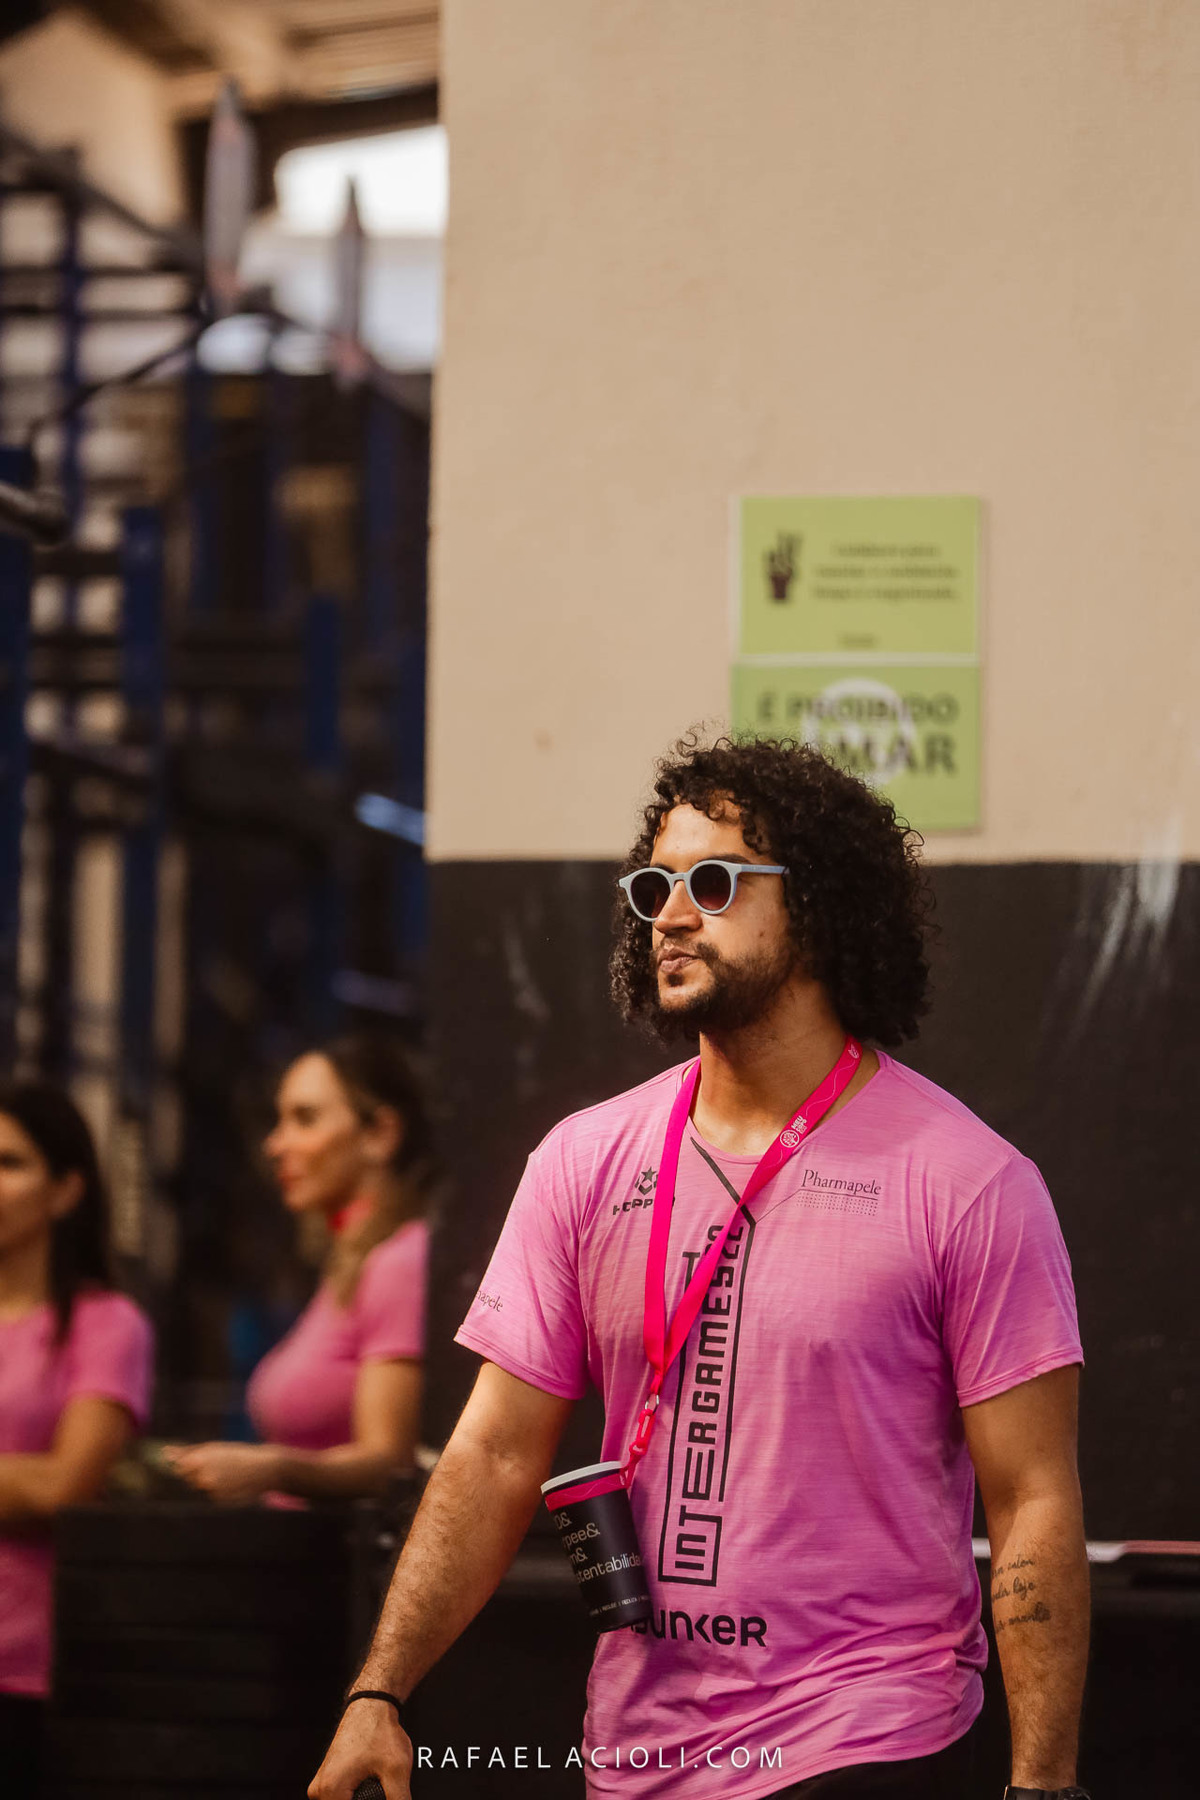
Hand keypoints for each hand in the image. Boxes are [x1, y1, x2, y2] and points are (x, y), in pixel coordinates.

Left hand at [160, 1442, 282, 1503]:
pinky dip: (218, 1491)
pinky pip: (211, 1497)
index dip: (186, 1465)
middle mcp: (203, 1478)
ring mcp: (211, 1492)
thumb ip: (188, 1451)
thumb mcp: (214, 1448)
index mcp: (200, 1461)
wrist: (265, 1469)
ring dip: (208, 1483)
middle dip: (197, 1474)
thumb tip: (165, 1452)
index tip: (195, 1463)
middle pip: (189, 1479)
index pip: (179, 1467)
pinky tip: (232, 1484)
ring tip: (227, 1475)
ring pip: (200, 1489)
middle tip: (218, 1467)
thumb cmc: (238, 1454)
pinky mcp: (219, 1502)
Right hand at [308, 1698, 412, 1799]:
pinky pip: (339, 1799)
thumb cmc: (380, 1730)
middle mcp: (319, 1790)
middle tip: (385, 1789)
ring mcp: (320, 1785)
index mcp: (331, 1790)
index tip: (386, 1796)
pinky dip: (355, 1798)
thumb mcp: (396, 1770)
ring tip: (378, 1784)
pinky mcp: (326, 1781)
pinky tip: (371, 1787)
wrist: (372, 1704)